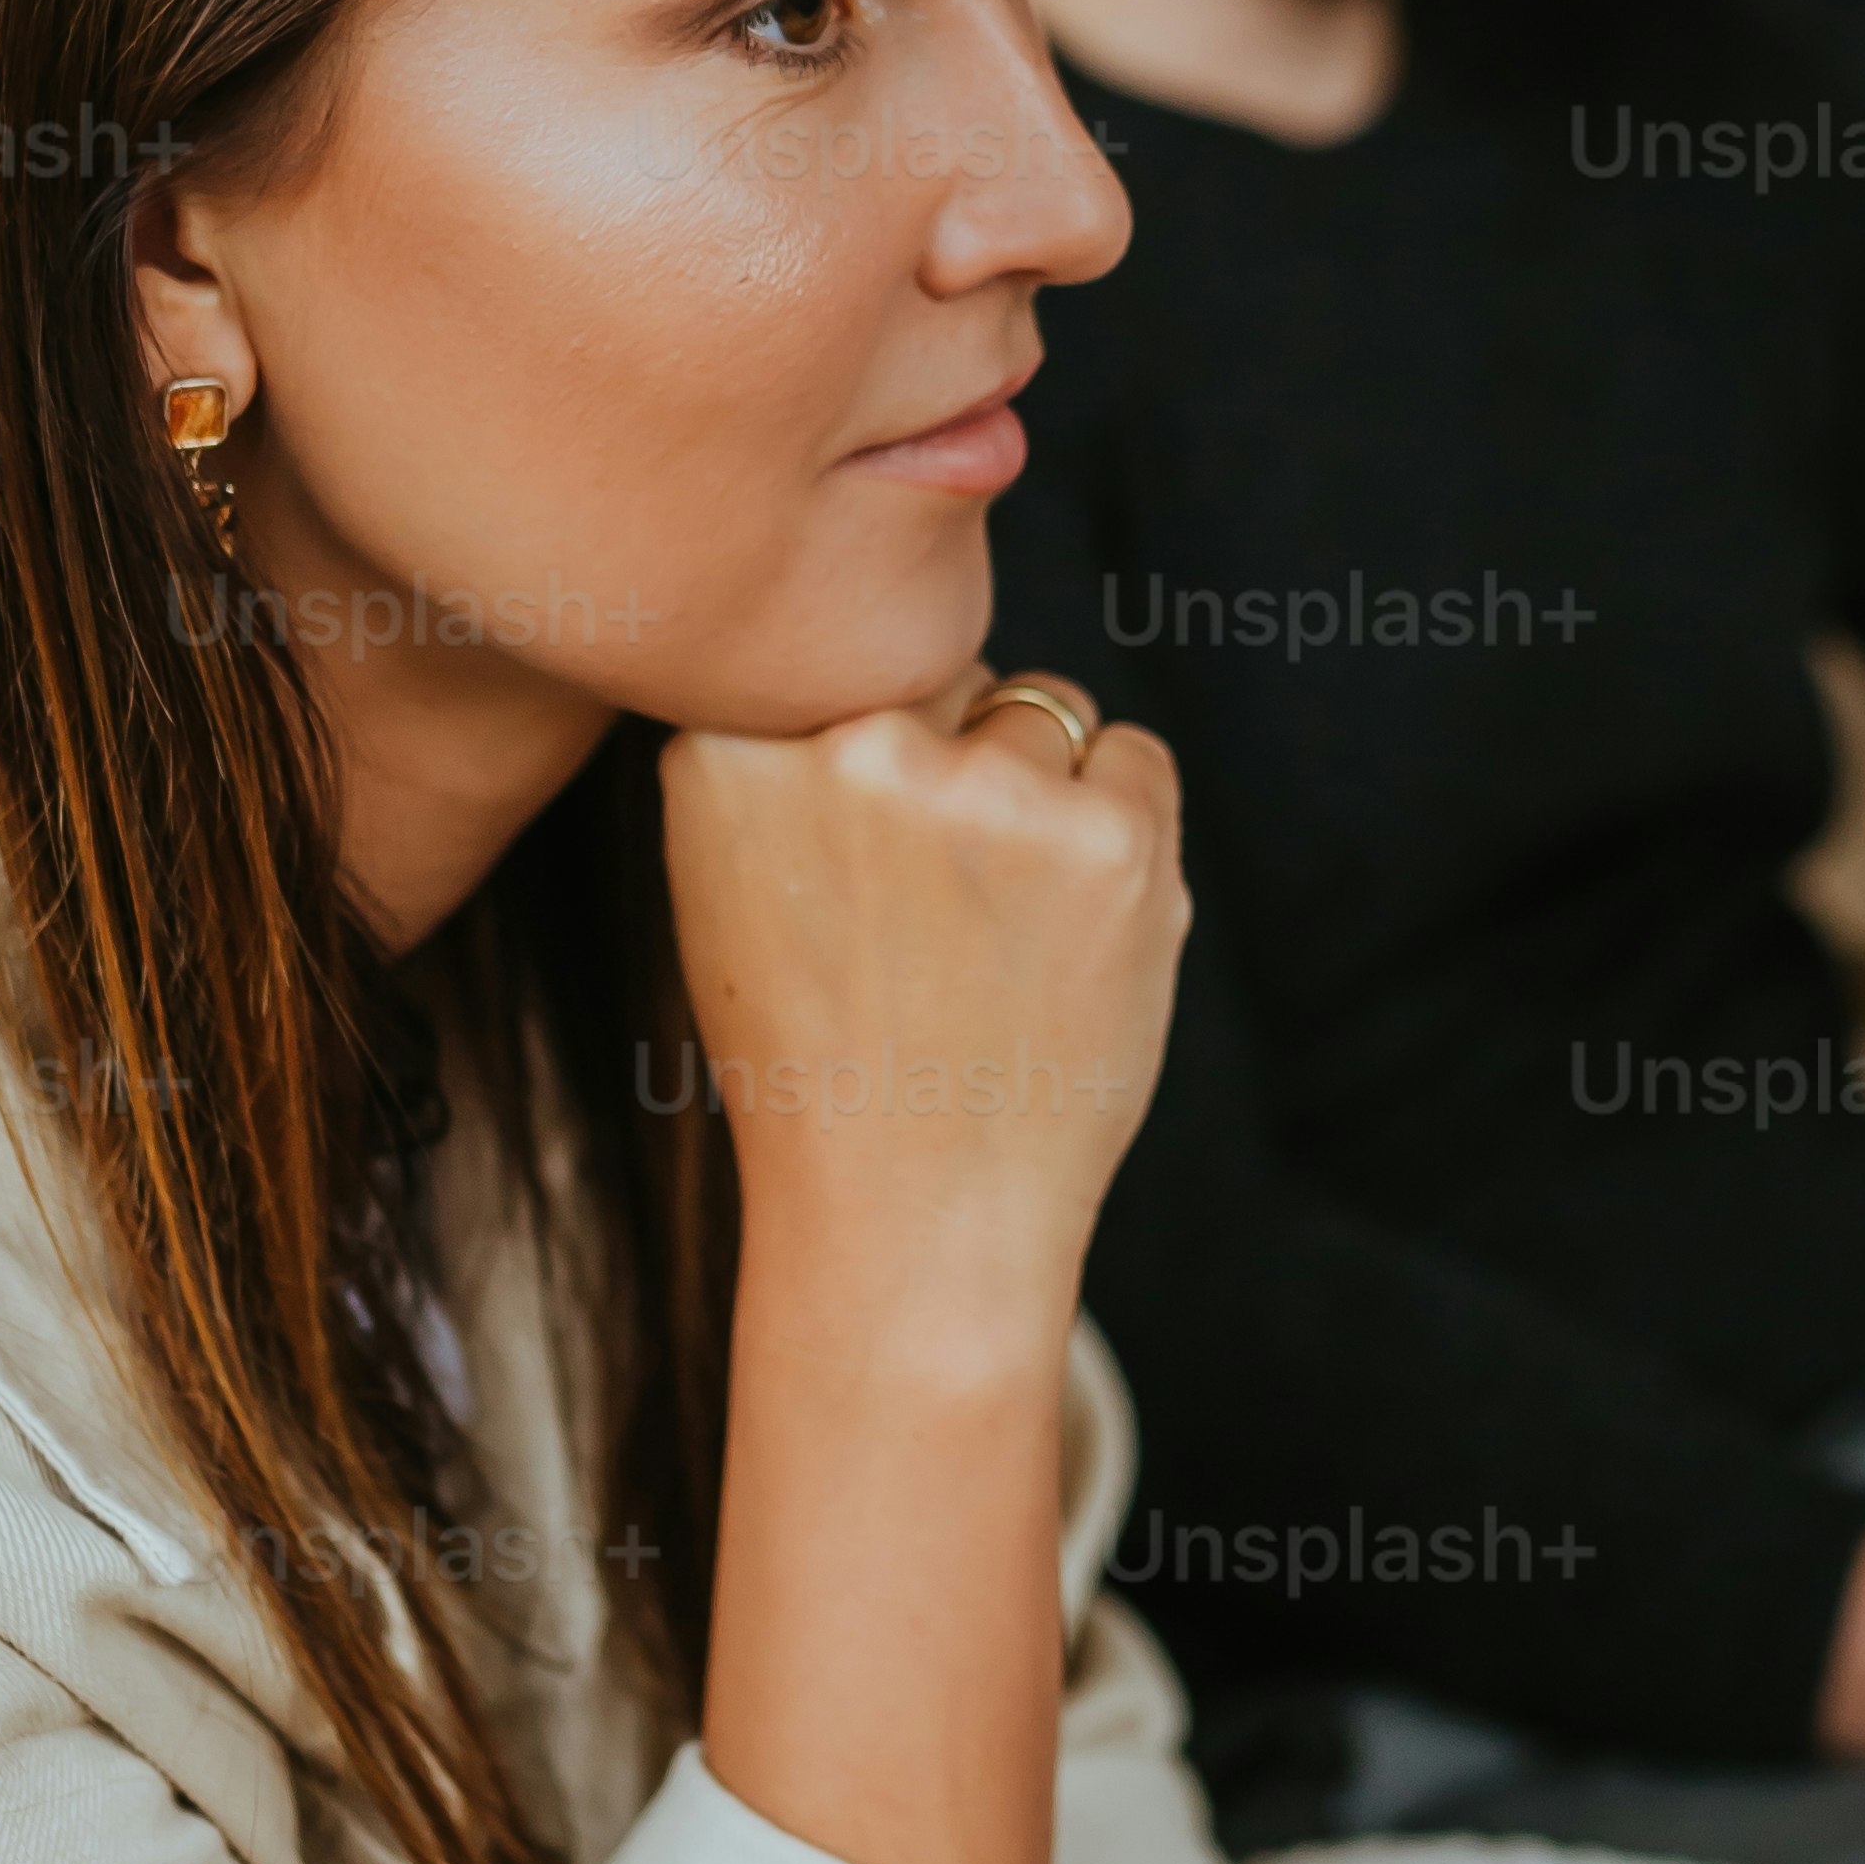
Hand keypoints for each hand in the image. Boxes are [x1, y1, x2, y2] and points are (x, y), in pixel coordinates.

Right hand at [661, 667, 1185, 1352]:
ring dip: (1041, 795)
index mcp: (728, 753)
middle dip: (955, 761)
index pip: (835, 664)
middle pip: (944, 677)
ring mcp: (990, 790)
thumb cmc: (823, 1060)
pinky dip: (1123, 829)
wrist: (908, 1219)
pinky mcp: (1112, 838)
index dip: (866, 754)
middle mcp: (855, 748)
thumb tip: (883, 644)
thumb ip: (784, 759)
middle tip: (932, 912)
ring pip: (1042, 712)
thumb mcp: (731, 888)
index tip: (858, 853)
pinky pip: (1136, 758)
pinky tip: (1071, 933)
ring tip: (995, 936)